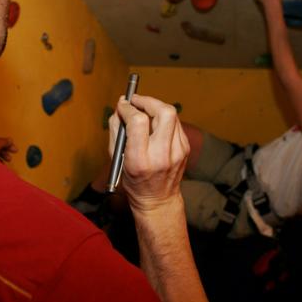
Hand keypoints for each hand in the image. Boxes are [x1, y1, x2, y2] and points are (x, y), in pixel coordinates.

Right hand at [108, 94, 189, 212]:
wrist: (158, 200)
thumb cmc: (134, 180)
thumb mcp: (117, 158)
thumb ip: (116, 129)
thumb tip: (121, 105)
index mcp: (140, 160)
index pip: (138, 122)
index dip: (129, 108)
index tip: (123, 106)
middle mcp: (162, 155)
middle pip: (164, 112)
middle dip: (148, 101)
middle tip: (137, 102)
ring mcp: (178, 151)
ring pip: (172, 114)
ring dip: (155, 107)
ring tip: (144, 110)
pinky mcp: (185, 148)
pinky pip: (175, 123)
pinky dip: (163, 118)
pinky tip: (154, 124)